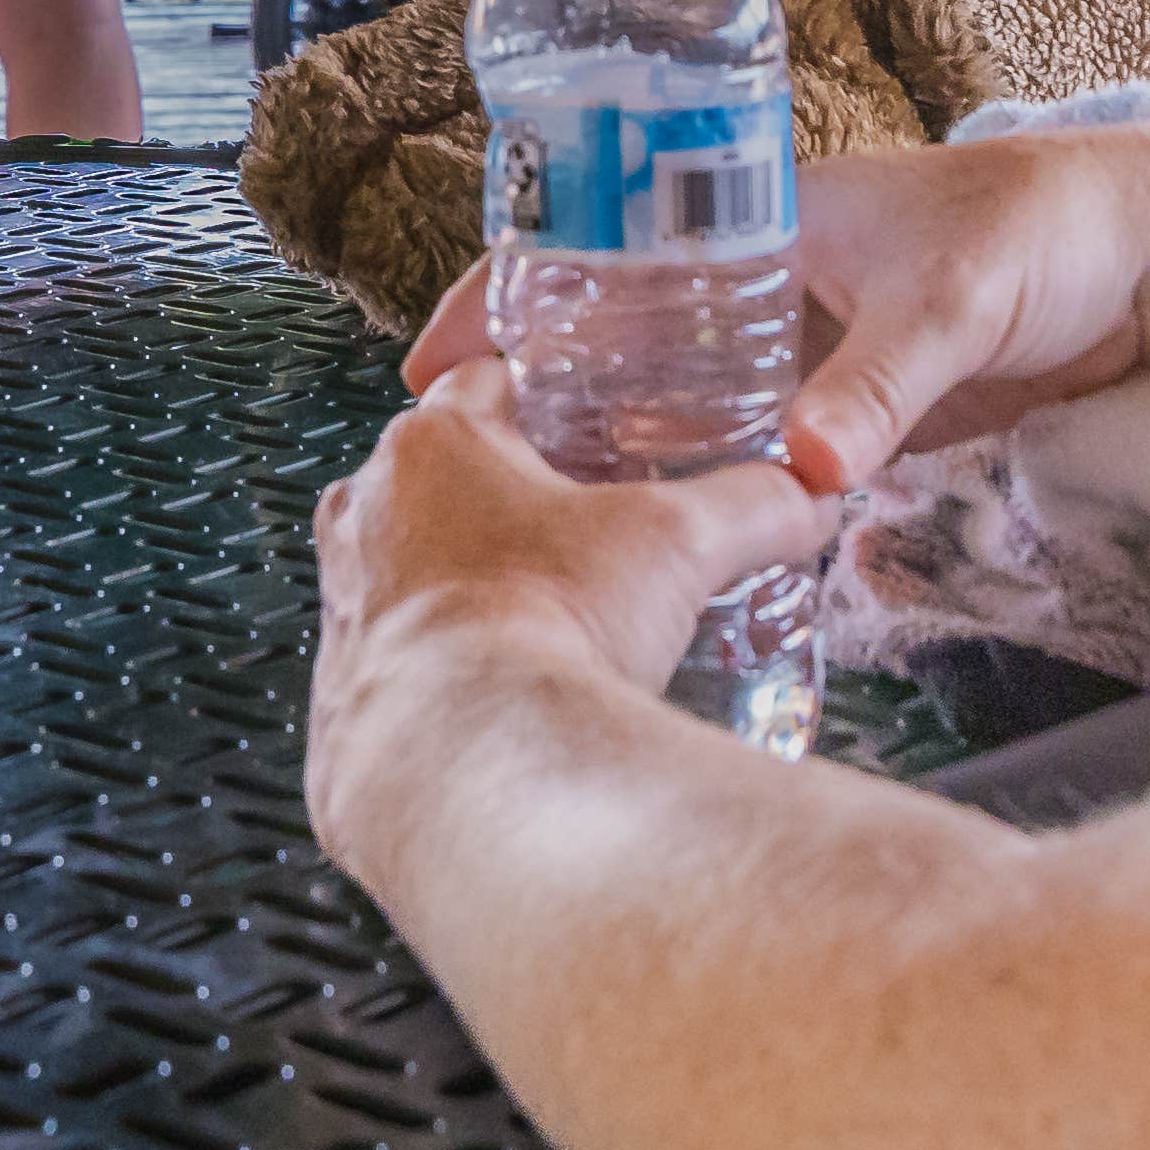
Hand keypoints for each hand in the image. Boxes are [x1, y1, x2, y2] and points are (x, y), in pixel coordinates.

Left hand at [303, 363, 821, 879]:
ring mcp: (344, 601)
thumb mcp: (678, 545)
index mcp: (429, 445)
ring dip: (468, 581)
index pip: (482, 381)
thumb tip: (810, 499)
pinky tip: (503, 692)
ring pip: (410, 566)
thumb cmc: (556, 626)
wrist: (476, 768)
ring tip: (550, 615)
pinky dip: (442, 664)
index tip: (586, 417)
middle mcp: (364, 511)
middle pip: (442, 477)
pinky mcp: (339, 690)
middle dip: (507, 497)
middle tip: (581, 527)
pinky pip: (395, 657)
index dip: (542, 394)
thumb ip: (754, 506)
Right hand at [422, 126, 1149, 490]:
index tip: (428, 370)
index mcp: (752, 222)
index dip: (500, 301)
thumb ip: (878, 390)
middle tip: (480, 485)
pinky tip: (676, 547)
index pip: (596, 252)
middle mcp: (757, 283)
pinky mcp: (850, 404)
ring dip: (627, 455)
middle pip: (619, 340)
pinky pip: (755, 449)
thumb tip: (804, 475)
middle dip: (545, 402)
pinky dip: (712, 488)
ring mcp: (800, 347)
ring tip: (555, 533)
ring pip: (681, 404)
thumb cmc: (1042, 233)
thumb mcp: (950, 307)